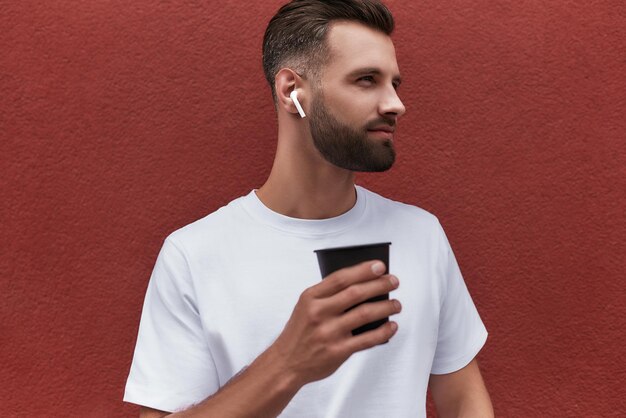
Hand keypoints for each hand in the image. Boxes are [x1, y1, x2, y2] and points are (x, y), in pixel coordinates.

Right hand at [268, 260, 400, 386]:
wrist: (286, 363)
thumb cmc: (300, 332)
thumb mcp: (306, 307)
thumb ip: (329, 295)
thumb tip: (365, 285)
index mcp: (310, 297)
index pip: (341, 278)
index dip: (363, 270)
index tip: (380, 266)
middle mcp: (319, 313)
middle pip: (356, 293)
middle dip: (380, 285)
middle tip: (393, 282)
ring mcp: (329, 333)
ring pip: (365, 314)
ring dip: (386, 307)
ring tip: (396, 304)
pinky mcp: (338, 351)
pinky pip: (367, 339)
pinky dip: (384, 331)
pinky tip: (391, 326)